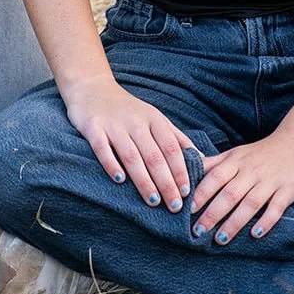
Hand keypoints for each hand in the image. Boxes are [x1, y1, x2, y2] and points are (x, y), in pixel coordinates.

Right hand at [64, 74, 194, 211]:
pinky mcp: (93, 128)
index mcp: (154, 119)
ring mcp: (114, 125)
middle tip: (174, 206)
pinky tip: (119, 180)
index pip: (171, 148)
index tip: (187, 192)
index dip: (180, 170)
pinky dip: (111, 164)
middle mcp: (136, 122)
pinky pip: (102, 148)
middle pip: (154, 156)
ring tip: (153, 201)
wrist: (92, 87)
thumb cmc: (127, 109)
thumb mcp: (155, 117)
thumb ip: (176, 137)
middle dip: (166, 183)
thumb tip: (202, 158)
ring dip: (144, 180)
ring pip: (132, 156)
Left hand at [190, 131, 293, 244]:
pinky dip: (266, 221)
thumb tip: (189, 167)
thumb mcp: (236, 153)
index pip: (215, 177)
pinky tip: (256, 234)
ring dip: (235, 222)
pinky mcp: (288, 190)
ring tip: (220, 239)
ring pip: (250, 203)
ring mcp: (270, 181)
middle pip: (229, 193)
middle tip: (198, 231)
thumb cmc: (261, 152)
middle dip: (213, 213)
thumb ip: (214, 163)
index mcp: (236, 161)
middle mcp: (251, 171)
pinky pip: (276, 207)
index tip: (188, 209)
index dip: (202, 193)